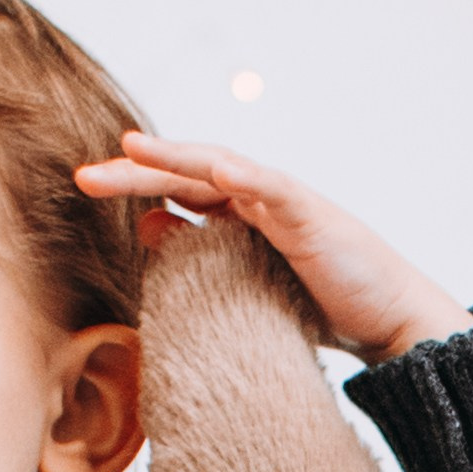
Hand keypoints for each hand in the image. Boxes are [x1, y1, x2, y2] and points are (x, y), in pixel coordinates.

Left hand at [74, 133, 472, 365]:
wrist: (388, 320)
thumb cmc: (320, 305)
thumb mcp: (244, 282)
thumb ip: (199, 254)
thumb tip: (146, 226)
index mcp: (240, 216)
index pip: (177, 191)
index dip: (133, 185)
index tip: (85, 185)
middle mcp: (258, 200)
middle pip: (187, 173)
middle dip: (135, 171)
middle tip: (84, 176)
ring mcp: (285, 203)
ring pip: (221, 169)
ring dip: (175, 159)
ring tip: (130, 151)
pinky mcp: (311, 216)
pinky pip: (272, 188)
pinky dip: (242, 175)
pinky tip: (212, 168)